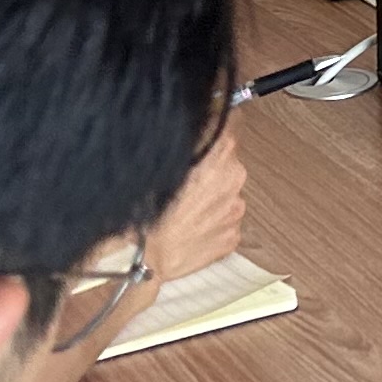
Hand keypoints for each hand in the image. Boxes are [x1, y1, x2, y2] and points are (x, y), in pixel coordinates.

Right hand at [144, 134, 248, 291]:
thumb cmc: (145, 212)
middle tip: (184, 181)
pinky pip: (224, 220)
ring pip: (226, 193)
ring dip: (210, 196)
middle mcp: (234, 181)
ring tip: (182, 209)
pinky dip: (211, 220)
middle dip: (210, 167)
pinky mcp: (233, 236)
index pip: (231, 125)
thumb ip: (185, 145)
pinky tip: (189, 226)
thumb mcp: (160, 166)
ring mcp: (236, 211)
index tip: (213, 124)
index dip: (219, 123)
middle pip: (228, 162)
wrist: (144, 259)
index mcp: (219, 158)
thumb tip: (191, 128)